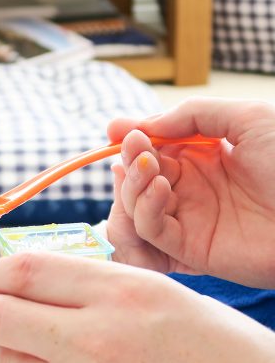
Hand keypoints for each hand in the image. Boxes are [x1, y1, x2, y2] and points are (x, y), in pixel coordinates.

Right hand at [105, 97, 274, 288]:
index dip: (134, 139)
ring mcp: (189, 218)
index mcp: (204, 158)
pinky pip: (152, 230)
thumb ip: (192, 114)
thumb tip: (142, 125)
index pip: (154, 149)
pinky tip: (159, 188)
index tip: (116, 129)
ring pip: (136, 204)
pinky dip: (145, 209)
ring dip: (133, 183)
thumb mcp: (247, 118)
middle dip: (130, 159)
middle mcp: (191, 188)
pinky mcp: (190, 247)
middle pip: (139, 176)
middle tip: (131, 147)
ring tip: (147, 166)